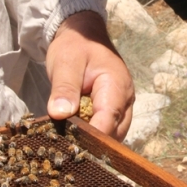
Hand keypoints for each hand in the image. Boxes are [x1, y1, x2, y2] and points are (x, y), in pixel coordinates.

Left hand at [46, 11, 133, 139]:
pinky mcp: (114, 111)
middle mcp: (125, 100)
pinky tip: (75, 138)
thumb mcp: (65, 63)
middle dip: (92, 144)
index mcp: (117, 86)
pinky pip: (108, 130)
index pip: (108, 120)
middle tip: (65, 149)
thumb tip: (60, 114)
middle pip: (115, 134)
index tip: (69, 146)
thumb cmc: (75, 47)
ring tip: (69, 145)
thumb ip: (64, 88)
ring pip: (113, 136)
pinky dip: (93, 136)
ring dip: (93, 142)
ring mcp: (122, 107)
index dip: (90, 137)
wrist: (83, 36)